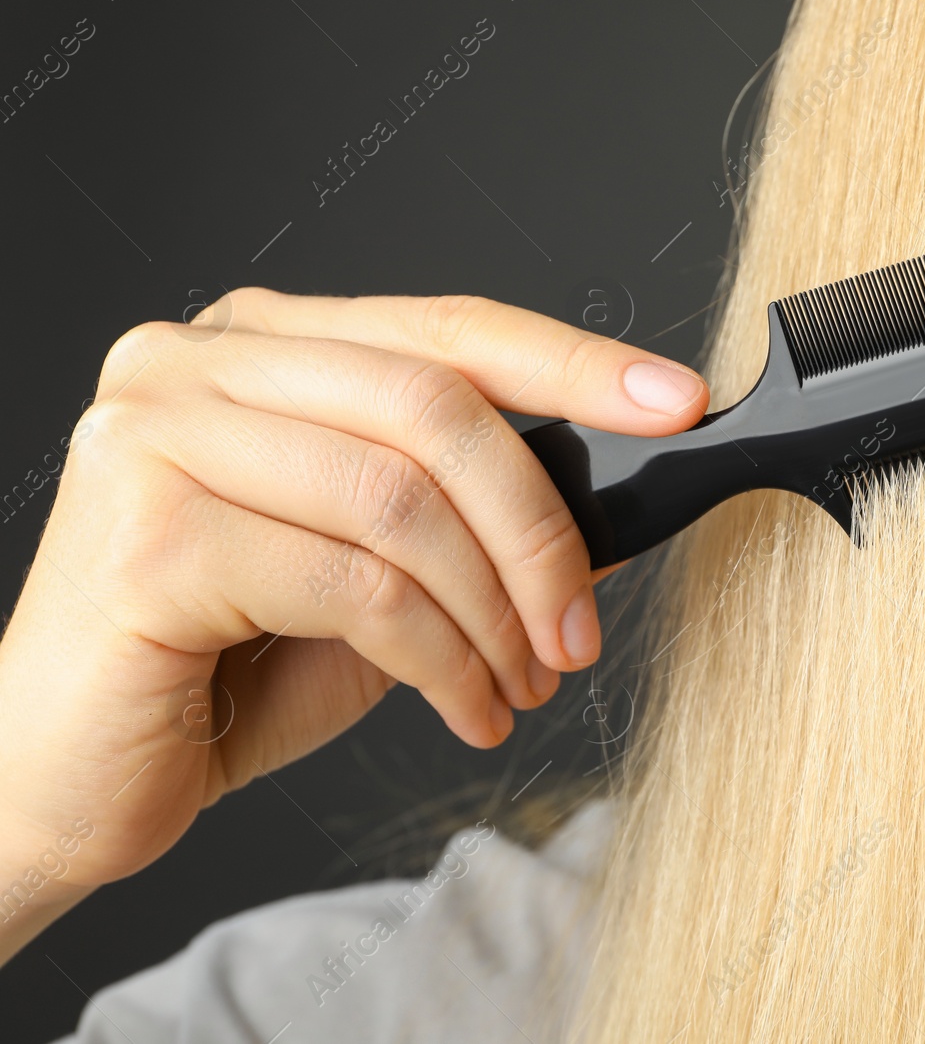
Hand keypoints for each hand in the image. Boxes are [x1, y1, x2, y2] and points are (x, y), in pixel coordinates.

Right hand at [0, 289, 707, 950]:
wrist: (76, 773)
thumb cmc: (226, 665)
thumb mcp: (382, 574)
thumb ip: (474, 519)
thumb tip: (612, 497)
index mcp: (261, 344)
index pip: (448, 326)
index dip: (574, 362)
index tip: (675, 403)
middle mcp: (197, 363)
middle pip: (434, 406)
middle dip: (540, 528)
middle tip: (580, 628)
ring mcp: (158, 436)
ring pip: (402, 501)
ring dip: (496, 612)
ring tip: (525, 681)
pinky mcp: (148, 536)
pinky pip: (356, 585)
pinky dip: (442, 659)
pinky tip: (467, 708)